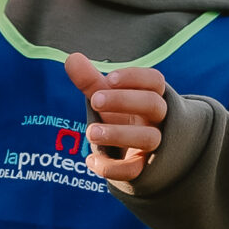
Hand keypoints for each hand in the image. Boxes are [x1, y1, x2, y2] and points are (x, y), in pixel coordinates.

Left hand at [65, 53, 167, 184]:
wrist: (133, 154)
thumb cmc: (120, 116)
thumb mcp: (106, 98)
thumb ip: (90, 81)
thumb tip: (72, 57)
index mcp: (150, 96)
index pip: (155, 81)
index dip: (135, 77)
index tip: (110, 78)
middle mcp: (157, 119)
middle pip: (154, 105)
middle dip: (124, 101)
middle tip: (94, 101)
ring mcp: (153, 145)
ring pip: (149, 138)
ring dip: (118, 134)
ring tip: (91, 132)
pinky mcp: (144, 168)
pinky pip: (134, 170)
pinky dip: (112, 168)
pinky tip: (90, 160)